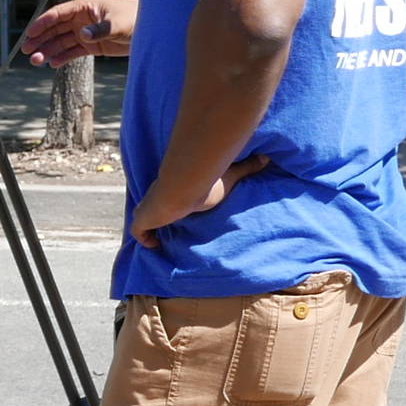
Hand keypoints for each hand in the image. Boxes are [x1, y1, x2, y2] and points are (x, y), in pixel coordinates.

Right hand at [16, 0, 136, 67]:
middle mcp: (81, 19)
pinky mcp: (92, 46)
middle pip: (55, 29)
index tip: (30, 34)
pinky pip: (73, 51)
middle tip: (26, 51)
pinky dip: (62, 57)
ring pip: (61, 41)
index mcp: (84, 7)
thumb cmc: (135, 18)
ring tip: (36, 61)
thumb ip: (100, 29)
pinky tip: (52, 64)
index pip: (58, 14)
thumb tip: (82, 34)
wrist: (152, 29)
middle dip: (40, 39)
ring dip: (48, 50)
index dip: (42, 23)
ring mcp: (86, 33)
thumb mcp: (118, 23)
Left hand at [129, 155, 272, 248]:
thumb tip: (267, 159)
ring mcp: (149, 208)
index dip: (170, 202)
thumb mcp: (230, 176)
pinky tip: (155, 246)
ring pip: (143, 219)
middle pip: (152, 206)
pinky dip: (145, 240)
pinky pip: (139, 233)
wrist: (185, 185)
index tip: (177, 212)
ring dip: (150, 229)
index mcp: (174, 187)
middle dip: (157, 216)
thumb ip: (246, 168)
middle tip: (169, 229)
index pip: (168, 194)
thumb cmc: (205, 182)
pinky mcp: (143, 219)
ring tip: (161, 242)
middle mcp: (159, 196)